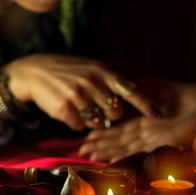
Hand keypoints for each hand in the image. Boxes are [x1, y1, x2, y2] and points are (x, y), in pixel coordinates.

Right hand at [3, 54, 160, 129]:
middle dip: (110, 115)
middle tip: (97, 105)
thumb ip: (113, 79)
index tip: (160, 115)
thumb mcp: (92, 67)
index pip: (130, 90)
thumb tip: (135, 93)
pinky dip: (76, 122)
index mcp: (103, 71)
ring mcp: (78, 96)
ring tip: (80, 105)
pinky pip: (80, 127)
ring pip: (98, 123)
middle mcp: (92, 82)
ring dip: (92, 120)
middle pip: (116, 114)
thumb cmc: (69, 71)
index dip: (146, 104)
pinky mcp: (65, 109)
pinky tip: (68, 108)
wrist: (35, 72)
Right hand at [78, 78, 195, 163]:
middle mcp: (150, 132)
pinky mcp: (165, 140)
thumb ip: (151, 87)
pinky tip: (110, 159)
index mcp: (150, 120)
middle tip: (79, 152)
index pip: (123, 127)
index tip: (87, 135)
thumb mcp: (169, 89)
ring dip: (106, 152)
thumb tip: (133, 80)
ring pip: (125, 146)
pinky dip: (123, 154)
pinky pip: (140, 147)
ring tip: (87, 155)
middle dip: (99, 146)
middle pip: (120, 140)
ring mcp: (156, 138)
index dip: (105, 132)